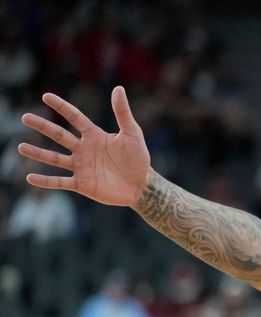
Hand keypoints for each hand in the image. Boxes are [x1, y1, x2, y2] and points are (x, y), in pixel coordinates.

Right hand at [19, 86, 149, 206]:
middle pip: (59, 135)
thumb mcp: (132, 134)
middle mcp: (84, 149)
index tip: (46, 96)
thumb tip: (118, 88)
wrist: (142, 186)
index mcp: (94, 136)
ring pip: (55, 158)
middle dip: (42, 126)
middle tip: (24, 117)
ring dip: (38, 153)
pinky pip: (60, 182)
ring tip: (21, 147)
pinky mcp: (82, 184)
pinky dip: (46, 181)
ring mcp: (81, 167)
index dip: (61, 107)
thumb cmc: (139, 159)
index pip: (74, 118)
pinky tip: (30, 177)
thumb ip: (123, 113)